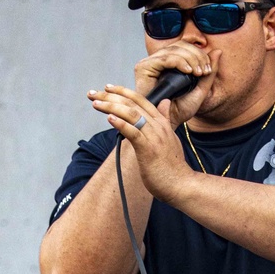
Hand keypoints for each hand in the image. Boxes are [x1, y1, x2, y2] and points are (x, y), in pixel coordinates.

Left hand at [87, 82, 193, 203]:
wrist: (181, 184)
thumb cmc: (172, 166)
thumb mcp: (170, 138)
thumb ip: (165, 119)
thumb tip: (165, 103)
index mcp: (161, 122)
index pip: (141, 100)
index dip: (123, 92)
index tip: (108, 88)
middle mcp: (158, 126)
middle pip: (132, 103)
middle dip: (110, 96)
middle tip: (93, 93)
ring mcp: (154, 137)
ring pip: (131, 114)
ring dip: (111, 107)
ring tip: (96, 104)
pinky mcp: (148, 149)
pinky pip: (133, 132)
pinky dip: (120, 124)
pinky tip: (109, 118)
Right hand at [134, 45, 218, 127]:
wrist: (167, 123)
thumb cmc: (179, 110)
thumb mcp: (200, 90)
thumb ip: (209, 73)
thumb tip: (218, 51)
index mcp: (170, 62)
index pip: (185, 47)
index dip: (199, 53)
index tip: (208, 70)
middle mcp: (159, 60)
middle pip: (180, 45)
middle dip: (197, 56)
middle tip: (205, 71)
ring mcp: (150, 63)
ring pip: (174, 50)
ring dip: (191, 59)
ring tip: (198, 73)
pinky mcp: (143, 68)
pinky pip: (164, 58)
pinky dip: (179, 62)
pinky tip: (188, 71)